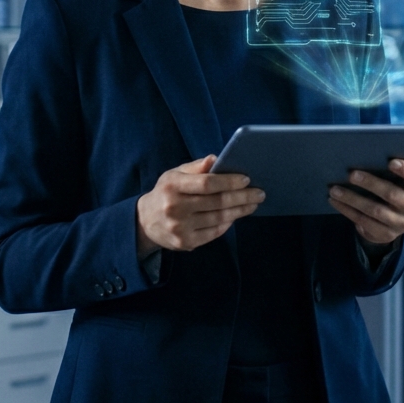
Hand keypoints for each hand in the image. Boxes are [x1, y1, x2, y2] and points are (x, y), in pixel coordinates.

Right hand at [136, 156, 263, 258]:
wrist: (144, 222)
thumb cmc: (166, 193)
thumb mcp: (174, 174)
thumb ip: (195, 167)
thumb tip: (216, 159)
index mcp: (172, 186)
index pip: (207, 183)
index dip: (229, 181)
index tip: (246, 179)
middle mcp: (175, 208)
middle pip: (216, 202)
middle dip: (242, 197)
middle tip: (259, 193)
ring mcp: (180, 228)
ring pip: (218, 218)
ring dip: (239, 211)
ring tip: (252, 204)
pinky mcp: (185, 243)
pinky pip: (214, 233)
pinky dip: (227, 223)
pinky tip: (236, 216)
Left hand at [328, 158, 403, 245]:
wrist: (392, 216)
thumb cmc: (391, 184)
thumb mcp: (395, 175)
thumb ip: (387, 165)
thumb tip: (360, 153)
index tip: (391, 162)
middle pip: (392, 194)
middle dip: (370, 183)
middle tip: (351, 174)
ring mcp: (403, 223)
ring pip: (375, 210)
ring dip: (352, 199)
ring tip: (334, 189)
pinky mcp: (387, 234)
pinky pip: (364, 222)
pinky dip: (347, 210)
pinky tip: (335, 201)